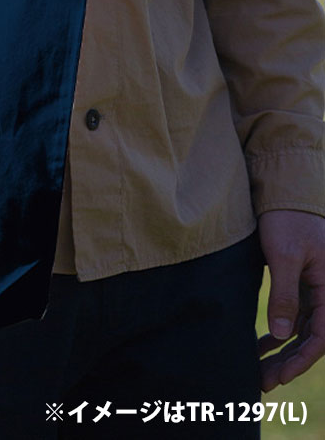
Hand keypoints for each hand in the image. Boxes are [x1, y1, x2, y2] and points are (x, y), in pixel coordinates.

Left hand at [258, 209, 324, 390]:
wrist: (286, 193)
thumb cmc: (287, 220)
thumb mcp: (284, 255)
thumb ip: (284, 294)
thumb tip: (282, 335)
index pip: (321, 337)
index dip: (301, 361)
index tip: (279, 377)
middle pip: (310, 339)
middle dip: (287, 363)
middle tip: (261, 383)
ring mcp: (314, 291)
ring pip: (301, 331)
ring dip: (282, 352)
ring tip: (258, 371)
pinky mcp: (300, 285)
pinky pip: (293, 317)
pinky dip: (278, 333)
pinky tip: (261, 346)